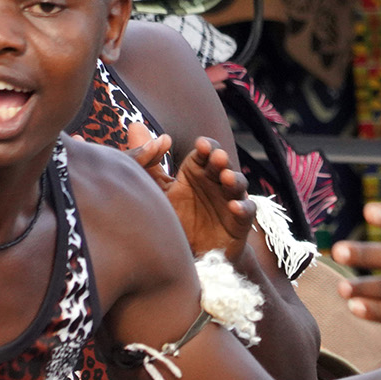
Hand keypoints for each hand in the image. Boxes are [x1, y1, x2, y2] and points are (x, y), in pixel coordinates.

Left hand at [144, 135, 255, 258]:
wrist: (192, 254)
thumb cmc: (178, 217)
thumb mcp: (158, 189)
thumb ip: (148, 162)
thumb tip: (135, 125)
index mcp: (198, 171)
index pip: (205, 152)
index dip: (207, 147)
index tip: (200, 145)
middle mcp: (216, 182)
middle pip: (223, 164)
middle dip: (221, 159)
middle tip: (216, 156)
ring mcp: (230, 200)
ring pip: (238, 184)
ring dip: (235, 179)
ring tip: (227, 178)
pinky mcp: (239, 223)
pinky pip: (246, 212)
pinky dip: (242, 208)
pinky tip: (234, 207)